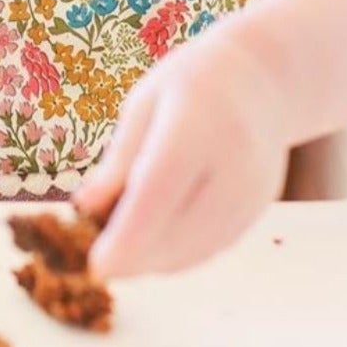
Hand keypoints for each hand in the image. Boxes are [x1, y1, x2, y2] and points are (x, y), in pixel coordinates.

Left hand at [73, 29, 291, 279]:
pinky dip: (178, 255)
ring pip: (196, 249)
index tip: (97, 267)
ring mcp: (252, 190)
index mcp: (196, 123)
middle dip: (133, 257)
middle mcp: (233, 161)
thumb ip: (119, 160)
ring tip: (121, 248)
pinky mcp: (257, 209)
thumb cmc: (190, 85)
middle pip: (179, 229)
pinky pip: (211, 247)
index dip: (128, 234)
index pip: (160, 188)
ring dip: (153, 261)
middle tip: (96, 262)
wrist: (262, 79)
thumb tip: (84, 208)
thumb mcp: (145, 105)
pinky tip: (153, 243)